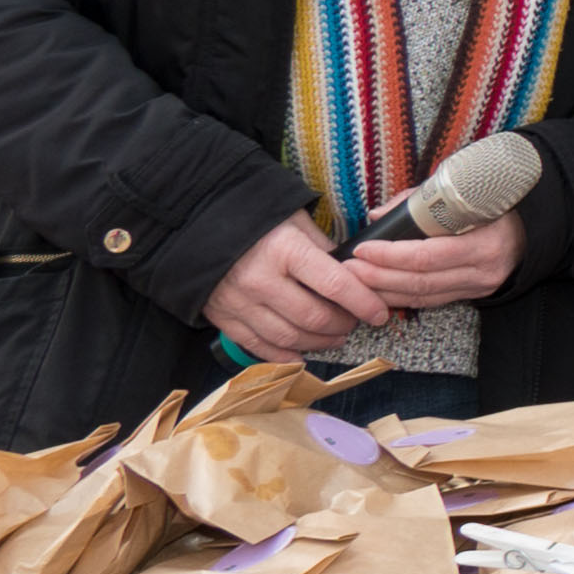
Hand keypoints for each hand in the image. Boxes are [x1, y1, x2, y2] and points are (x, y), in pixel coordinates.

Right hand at [203, 211, 379, 359]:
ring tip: (334, 336)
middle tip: (354, 323)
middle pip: (314, 317)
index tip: (380, 312)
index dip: (363, 303)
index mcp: (285, 249)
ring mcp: (240, 302)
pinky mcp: (223, 317)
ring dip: (318, 343)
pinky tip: (301, 354)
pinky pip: (257, 346)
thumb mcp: (293, 221)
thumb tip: (351, 272)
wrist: (193, 223)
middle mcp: (261, 279)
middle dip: (342, 325)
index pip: (335, 285)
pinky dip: (283, 356)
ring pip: (288, 338)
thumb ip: (322, 248)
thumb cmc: (252, 217)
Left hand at [339, 210, 526, 313]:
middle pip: (421, 281)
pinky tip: (379, 292)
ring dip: (384, 291)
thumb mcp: (465, 194)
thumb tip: (377, 215)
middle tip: (349, 270)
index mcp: (485, 242)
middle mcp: (483, 271)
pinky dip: (402, 298)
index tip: (364, 249)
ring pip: (423, 297)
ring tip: (354, 283)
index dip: (392, 255)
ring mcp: (479, 287)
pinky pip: (431, 302)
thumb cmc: (496, 204)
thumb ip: (420, 201)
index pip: (429, 255)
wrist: (533, 228)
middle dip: (379, 277)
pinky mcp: (472, 295)